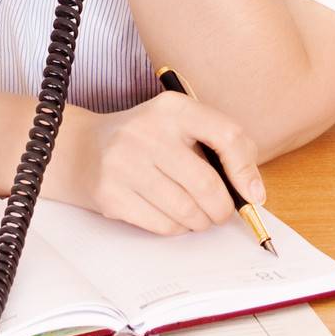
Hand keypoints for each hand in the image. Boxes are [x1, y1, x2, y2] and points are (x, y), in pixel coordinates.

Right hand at [64, 92, 266, 235]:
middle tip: (221, 212)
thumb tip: (253, 190)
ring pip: (186, 210)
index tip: (253, 194)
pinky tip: (171, 216)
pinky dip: (176, 228)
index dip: (246, 170)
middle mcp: (148, 131)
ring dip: (200, 221)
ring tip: (196, 215)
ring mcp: (125, 162)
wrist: (81, 149)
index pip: (226, 135)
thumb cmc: (143, 141)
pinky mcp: (111, 193)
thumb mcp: (178, 126)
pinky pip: (163, 225)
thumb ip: (217, 146)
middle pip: (207, 184)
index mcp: (172, 107)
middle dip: (223, 208)